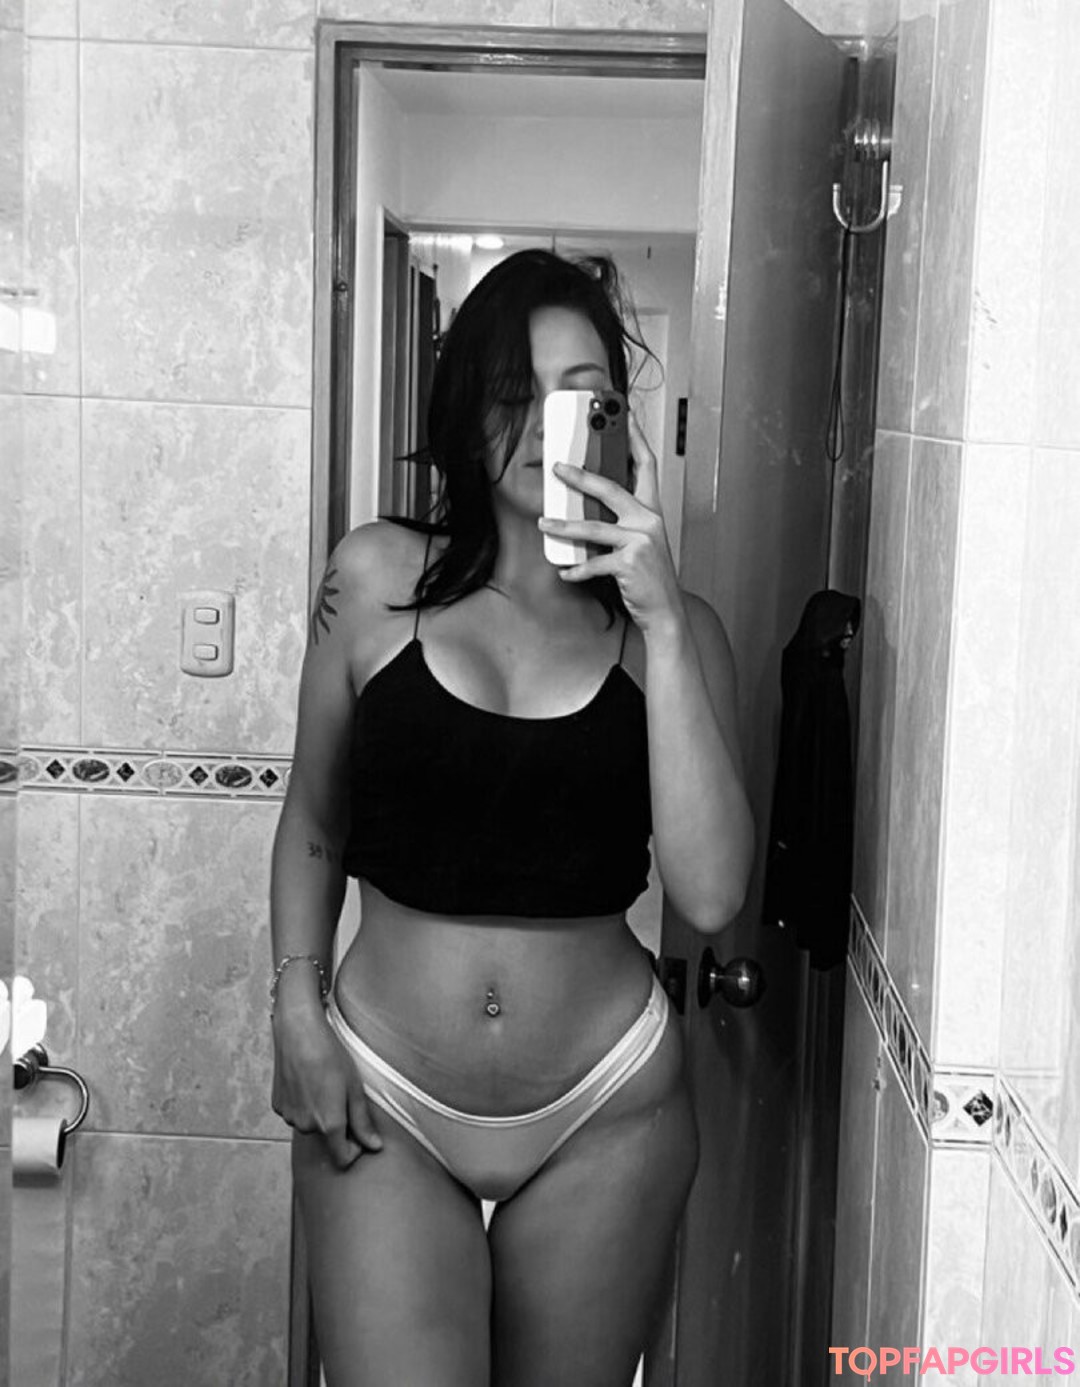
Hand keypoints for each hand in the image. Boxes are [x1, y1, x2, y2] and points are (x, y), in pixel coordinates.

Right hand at [271, 1010, 382, 1168]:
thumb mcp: (354, 1087)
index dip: (354, 1150)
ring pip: (310, 1124)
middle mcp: (306, 1126)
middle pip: (326, 1138)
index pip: (342, 1159)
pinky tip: (307, 1081)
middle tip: (341, 1094)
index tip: (358, 1133)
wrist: (299, 1031)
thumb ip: (363, 1121)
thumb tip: (374, 1147)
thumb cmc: (330, 1055)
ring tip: (323, 1084)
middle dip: (337, 1124)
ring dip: (319, 1113)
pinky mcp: (278, 1105)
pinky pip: (296, 1113)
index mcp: (329, 1123)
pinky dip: (303, 1104)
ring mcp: (289, 1116)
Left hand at [538, 411, 683, 634]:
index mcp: (652, 511)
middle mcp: (648, 521)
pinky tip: (564, 571)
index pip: (646, 466)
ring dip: (565, 525)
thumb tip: (588, 504)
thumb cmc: (650, 576)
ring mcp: (640, 542)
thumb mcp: (641, 541)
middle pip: (611, 489)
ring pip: (594, 527)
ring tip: (545, 522)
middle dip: (581, 476)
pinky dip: (577, 569)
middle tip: (559, 468)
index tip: (624, 418)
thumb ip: (622, 520)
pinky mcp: (630, 564)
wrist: (665, 610)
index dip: (636, 440)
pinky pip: (594, 563)